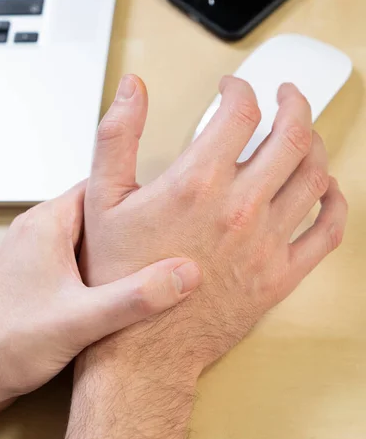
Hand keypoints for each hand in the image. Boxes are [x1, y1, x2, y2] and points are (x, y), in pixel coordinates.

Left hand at [0, 182, 200, 426]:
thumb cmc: (4, 345)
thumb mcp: (80, 321)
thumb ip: (134, 298)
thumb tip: (181, 275)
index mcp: (46, 225)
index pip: (100, 185)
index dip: (137, 193)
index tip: (167, 204)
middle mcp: (38, 231)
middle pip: (98, 210)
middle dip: (132, 223)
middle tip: (167, 236)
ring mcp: (36, 253)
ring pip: (89, 235)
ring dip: (116, 247)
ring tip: (149, 262)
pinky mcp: (37, 275)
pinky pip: (77, 256)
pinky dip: (101, 265)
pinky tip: (119, 287)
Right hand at [80, 74, 347, 372]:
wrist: (143, 349)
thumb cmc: (121, 279)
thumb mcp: (102, 201)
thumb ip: (116, 137)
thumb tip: (133, 90)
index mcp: (197, 184)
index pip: (241, 112)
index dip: (240, 89)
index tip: (233, 90)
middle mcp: (240, 208)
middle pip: (292, 136)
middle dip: (294, 104)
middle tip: (287, 96)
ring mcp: (266, 243)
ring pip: (315, 177)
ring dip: (315, 146)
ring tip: (305, 136)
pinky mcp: (280, 275)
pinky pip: (327, 233)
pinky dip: (335, 204)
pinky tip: (327, 191)